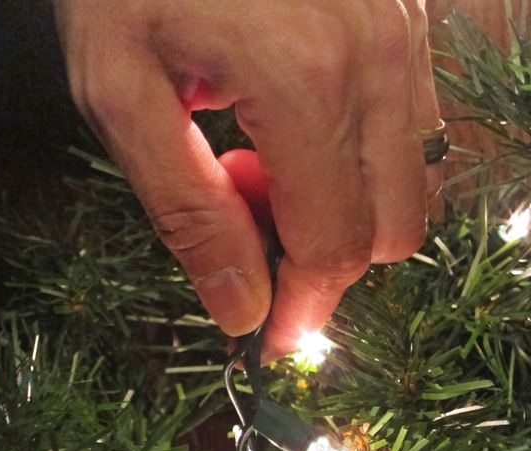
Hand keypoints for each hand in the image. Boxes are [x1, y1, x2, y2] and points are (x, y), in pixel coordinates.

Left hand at [53, 0, 442, 359]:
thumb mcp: (120, 95)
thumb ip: (187, 214)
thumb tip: (241, 311)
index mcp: (305, 86)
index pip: (332, 250)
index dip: (299, 311)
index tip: (264, 340)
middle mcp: (378, 62)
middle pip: (388, 232)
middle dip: (319, 263)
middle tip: (242, 228)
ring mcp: (404, 34)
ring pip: (408, 186)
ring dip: (339, 211)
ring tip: (257, 164)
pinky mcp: (406, 17)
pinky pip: (409, 129)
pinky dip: (355, 161)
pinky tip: (290, 124)